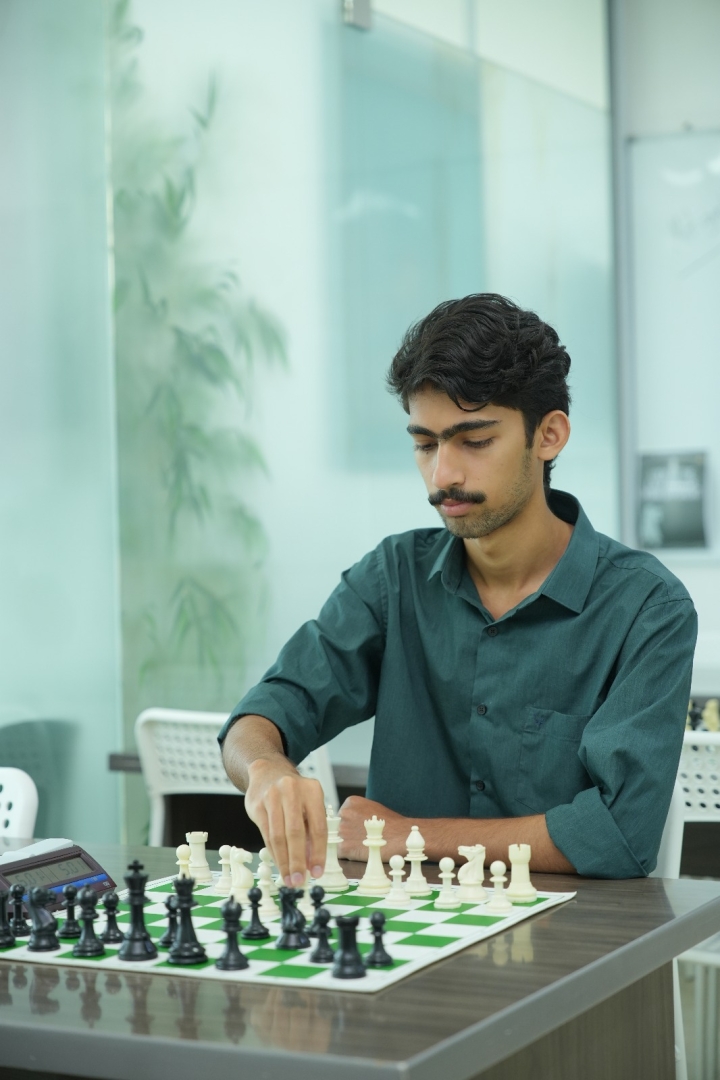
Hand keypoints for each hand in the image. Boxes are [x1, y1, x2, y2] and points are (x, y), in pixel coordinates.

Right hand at [244, 757, 326, 885]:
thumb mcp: (308, 804)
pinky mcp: (257, 804)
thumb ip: (311, 830)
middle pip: (296, 833)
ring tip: (288, 878)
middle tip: (299, 881)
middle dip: (297, 861)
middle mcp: (292, 790)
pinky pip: (266, 834)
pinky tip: (279, 864)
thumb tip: (311, 863)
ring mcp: (272, 796)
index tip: (316, 872)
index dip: (318, 853)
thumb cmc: (294, 793)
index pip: (318, 827)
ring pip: (278, 836)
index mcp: (312, 791)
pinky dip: (273, 853)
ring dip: (283, 861)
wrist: (267, 771)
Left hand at [337, 796, 409, 860]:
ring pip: (337, 840)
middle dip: (346, 833)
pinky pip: (339, 853)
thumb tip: (348, 819)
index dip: (350, 824)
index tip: (360, 828)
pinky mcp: (344, 847)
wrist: (400, 836)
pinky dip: (347, 855)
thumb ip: (357, 811)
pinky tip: (360, 852)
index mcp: (350, 802)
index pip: (342, 815)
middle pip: (337, 826)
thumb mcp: (371, 807)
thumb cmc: (390, 823)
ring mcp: (342, 830)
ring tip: (362, 845)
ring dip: (346, 844)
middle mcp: (343, 813)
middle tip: (361, 838)